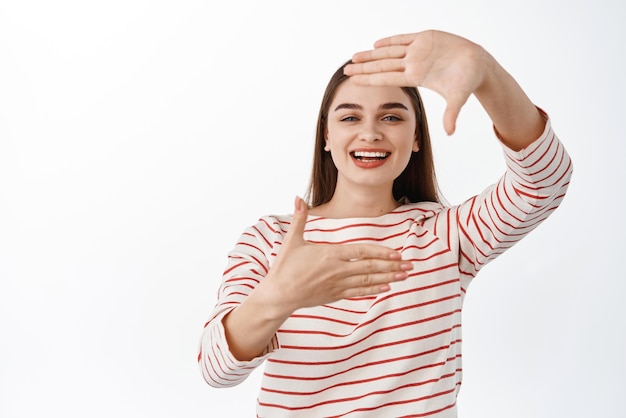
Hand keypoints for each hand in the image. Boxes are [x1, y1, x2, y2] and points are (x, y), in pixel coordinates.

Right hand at [258, 197, 412, 315]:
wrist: (279, 294)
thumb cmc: (285, 267)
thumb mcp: (292, 240)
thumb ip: (299, 218)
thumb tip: (298, 197)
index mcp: (330, 254)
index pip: (361, 252)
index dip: (381, 253)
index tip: (397, 253)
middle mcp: (337, 270)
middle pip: (370, 267)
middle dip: (392, 266)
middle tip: (410, 265)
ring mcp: (337, 284)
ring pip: (367, 281)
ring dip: (388, 277)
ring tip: (404, 276)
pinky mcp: (334, 295)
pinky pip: (359, 292)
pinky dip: (373, 289)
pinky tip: (385, 287)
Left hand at [344, 30, 490, 134]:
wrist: (478, 65)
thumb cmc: (467, 81)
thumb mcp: (458, 97)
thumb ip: (451, 114)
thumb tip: (450, 133)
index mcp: (416, 77)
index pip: (387, 78)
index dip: (370, 78)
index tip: (353, 80)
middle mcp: (413, 64)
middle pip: (383, 65)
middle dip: (364, 67)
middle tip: (345, 69)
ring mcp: (418, 50)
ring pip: (389, 52)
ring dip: (371, 54)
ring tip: (354, 56)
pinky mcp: (425, 38)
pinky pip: (403, 39)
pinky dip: (390, 40)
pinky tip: (376, 44)